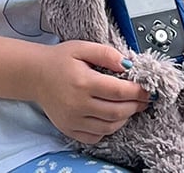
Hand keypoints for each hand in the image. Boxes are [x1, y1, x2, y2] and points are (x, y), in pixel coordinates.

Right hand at [34, 41, 149, 143]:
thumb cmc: (59, 60)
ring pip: (109, 126)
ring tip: (130, 106)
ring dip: (125, 118)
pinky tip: (111, 116)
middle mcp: (78, 104)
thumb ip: (106, 54)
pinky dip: (108, 129)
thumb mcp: (82, 47)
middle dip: (135, 106)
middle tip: (144, 99)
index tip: (148, 89)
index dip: (137, 91)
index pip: (119, 91)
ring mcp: (73, 120)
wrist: (35, 75)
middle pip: (117, 111)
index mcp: (83, 82)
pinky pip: (96, 136)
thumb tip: (127, 64)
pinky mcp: (69, 129)